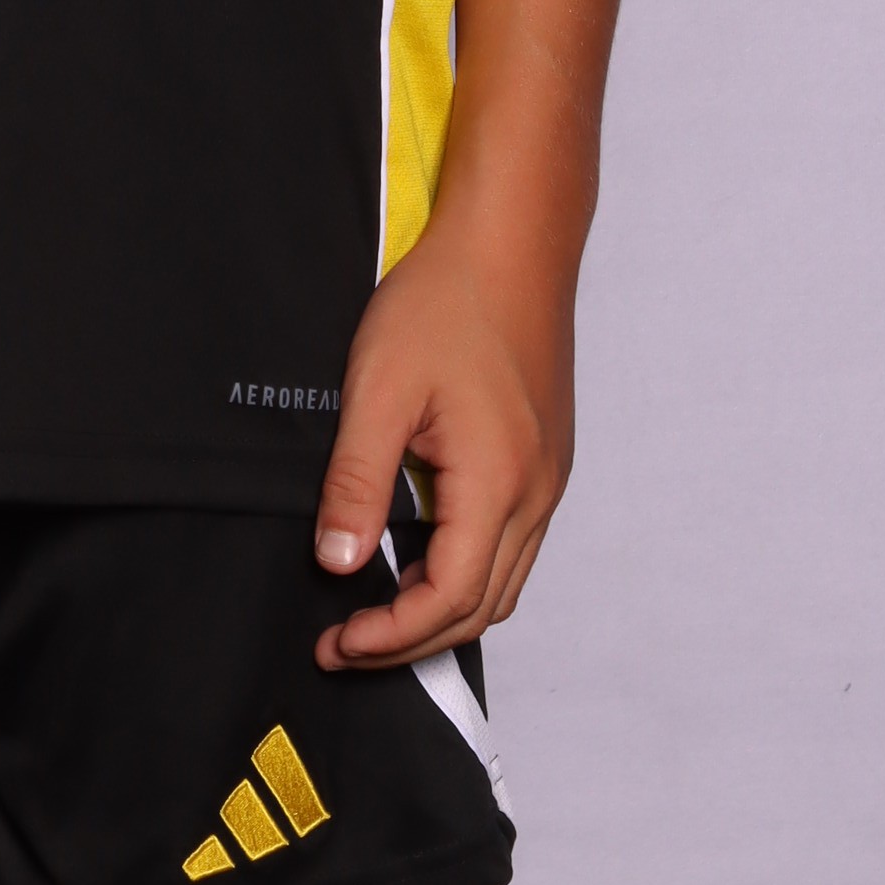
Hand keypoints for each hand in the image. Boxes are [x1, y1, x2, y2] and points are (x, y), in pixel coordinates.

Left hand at [309, 225, 572, 671]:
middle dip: (410, 640)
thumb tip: (336, 563)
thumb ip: (356, 482)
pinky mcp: (546, 461)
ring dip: (440, 611)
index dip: (390, 635)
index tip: (335, 641)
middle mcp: (537, 492)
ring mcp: (549, 478)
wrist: (511, 241)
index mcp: (498, 480)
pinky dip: (465, 574)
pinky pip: (512, 547)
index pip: (449, 598)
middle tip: (343, 643)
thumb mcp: (378, 389)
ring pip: (502, 584)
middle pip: (481, 607)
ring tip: (373, 610)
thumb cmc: (446, 300)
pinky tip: (417, 557)